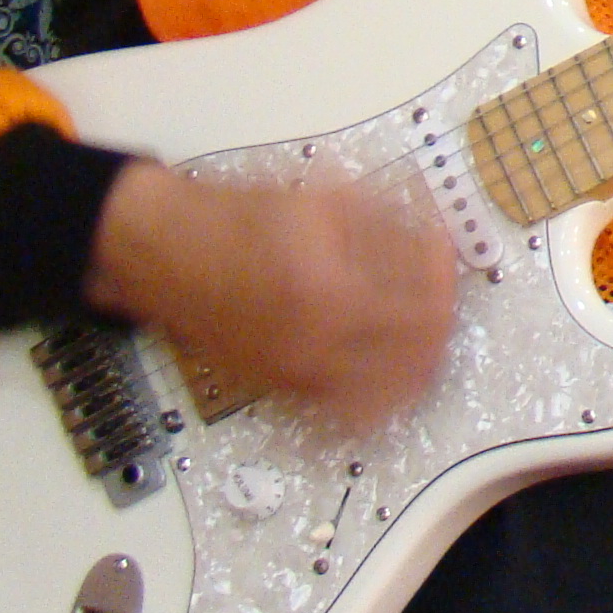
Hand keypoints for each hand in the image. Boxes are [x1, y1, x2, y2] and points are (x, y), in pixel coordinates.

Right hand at [86, 159, 459, 428]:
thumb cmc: (231, 222)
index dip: (445, 278)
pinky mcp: (281, 388)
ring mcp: (299, 373)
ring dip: (417, 362)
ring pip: (388, 391)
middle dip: (440, 323)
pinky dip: (378, 393)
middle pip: (416, 353)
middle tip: (443, 298)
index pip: (424, 302)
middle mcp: (317, 342)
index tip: (447, 259)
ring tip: (424, 336)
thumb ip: (385, 223)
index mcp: (331, 291)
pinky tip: (388, 372)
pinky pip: (346, 409)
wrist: (165, 253)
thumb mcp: (322, 203)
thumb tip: (431, 240)